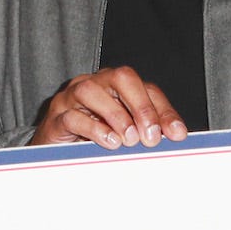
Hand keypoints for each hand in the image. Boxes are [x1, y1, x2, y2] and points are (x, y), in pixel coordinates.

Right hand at [31, 67, 186, 149]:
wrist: (53, 152)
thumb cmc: (93, 140)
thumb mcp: (124, 134)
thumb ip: (146, 131)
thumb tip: (175, 137)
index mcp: (115, 86)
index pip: (146, 88)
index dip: (164, 110)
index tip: (177, 134)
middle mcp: (94, 84)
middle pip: (121, 78)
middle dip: (141, 106)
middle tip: (151, 136)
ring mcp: (71, 98)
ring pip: (92, 91)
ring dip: (116, 116)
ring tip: (129, 140)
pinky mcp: (55, 118)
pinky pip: (72, 116)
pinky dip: (94, 129)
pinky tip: (109, 142)